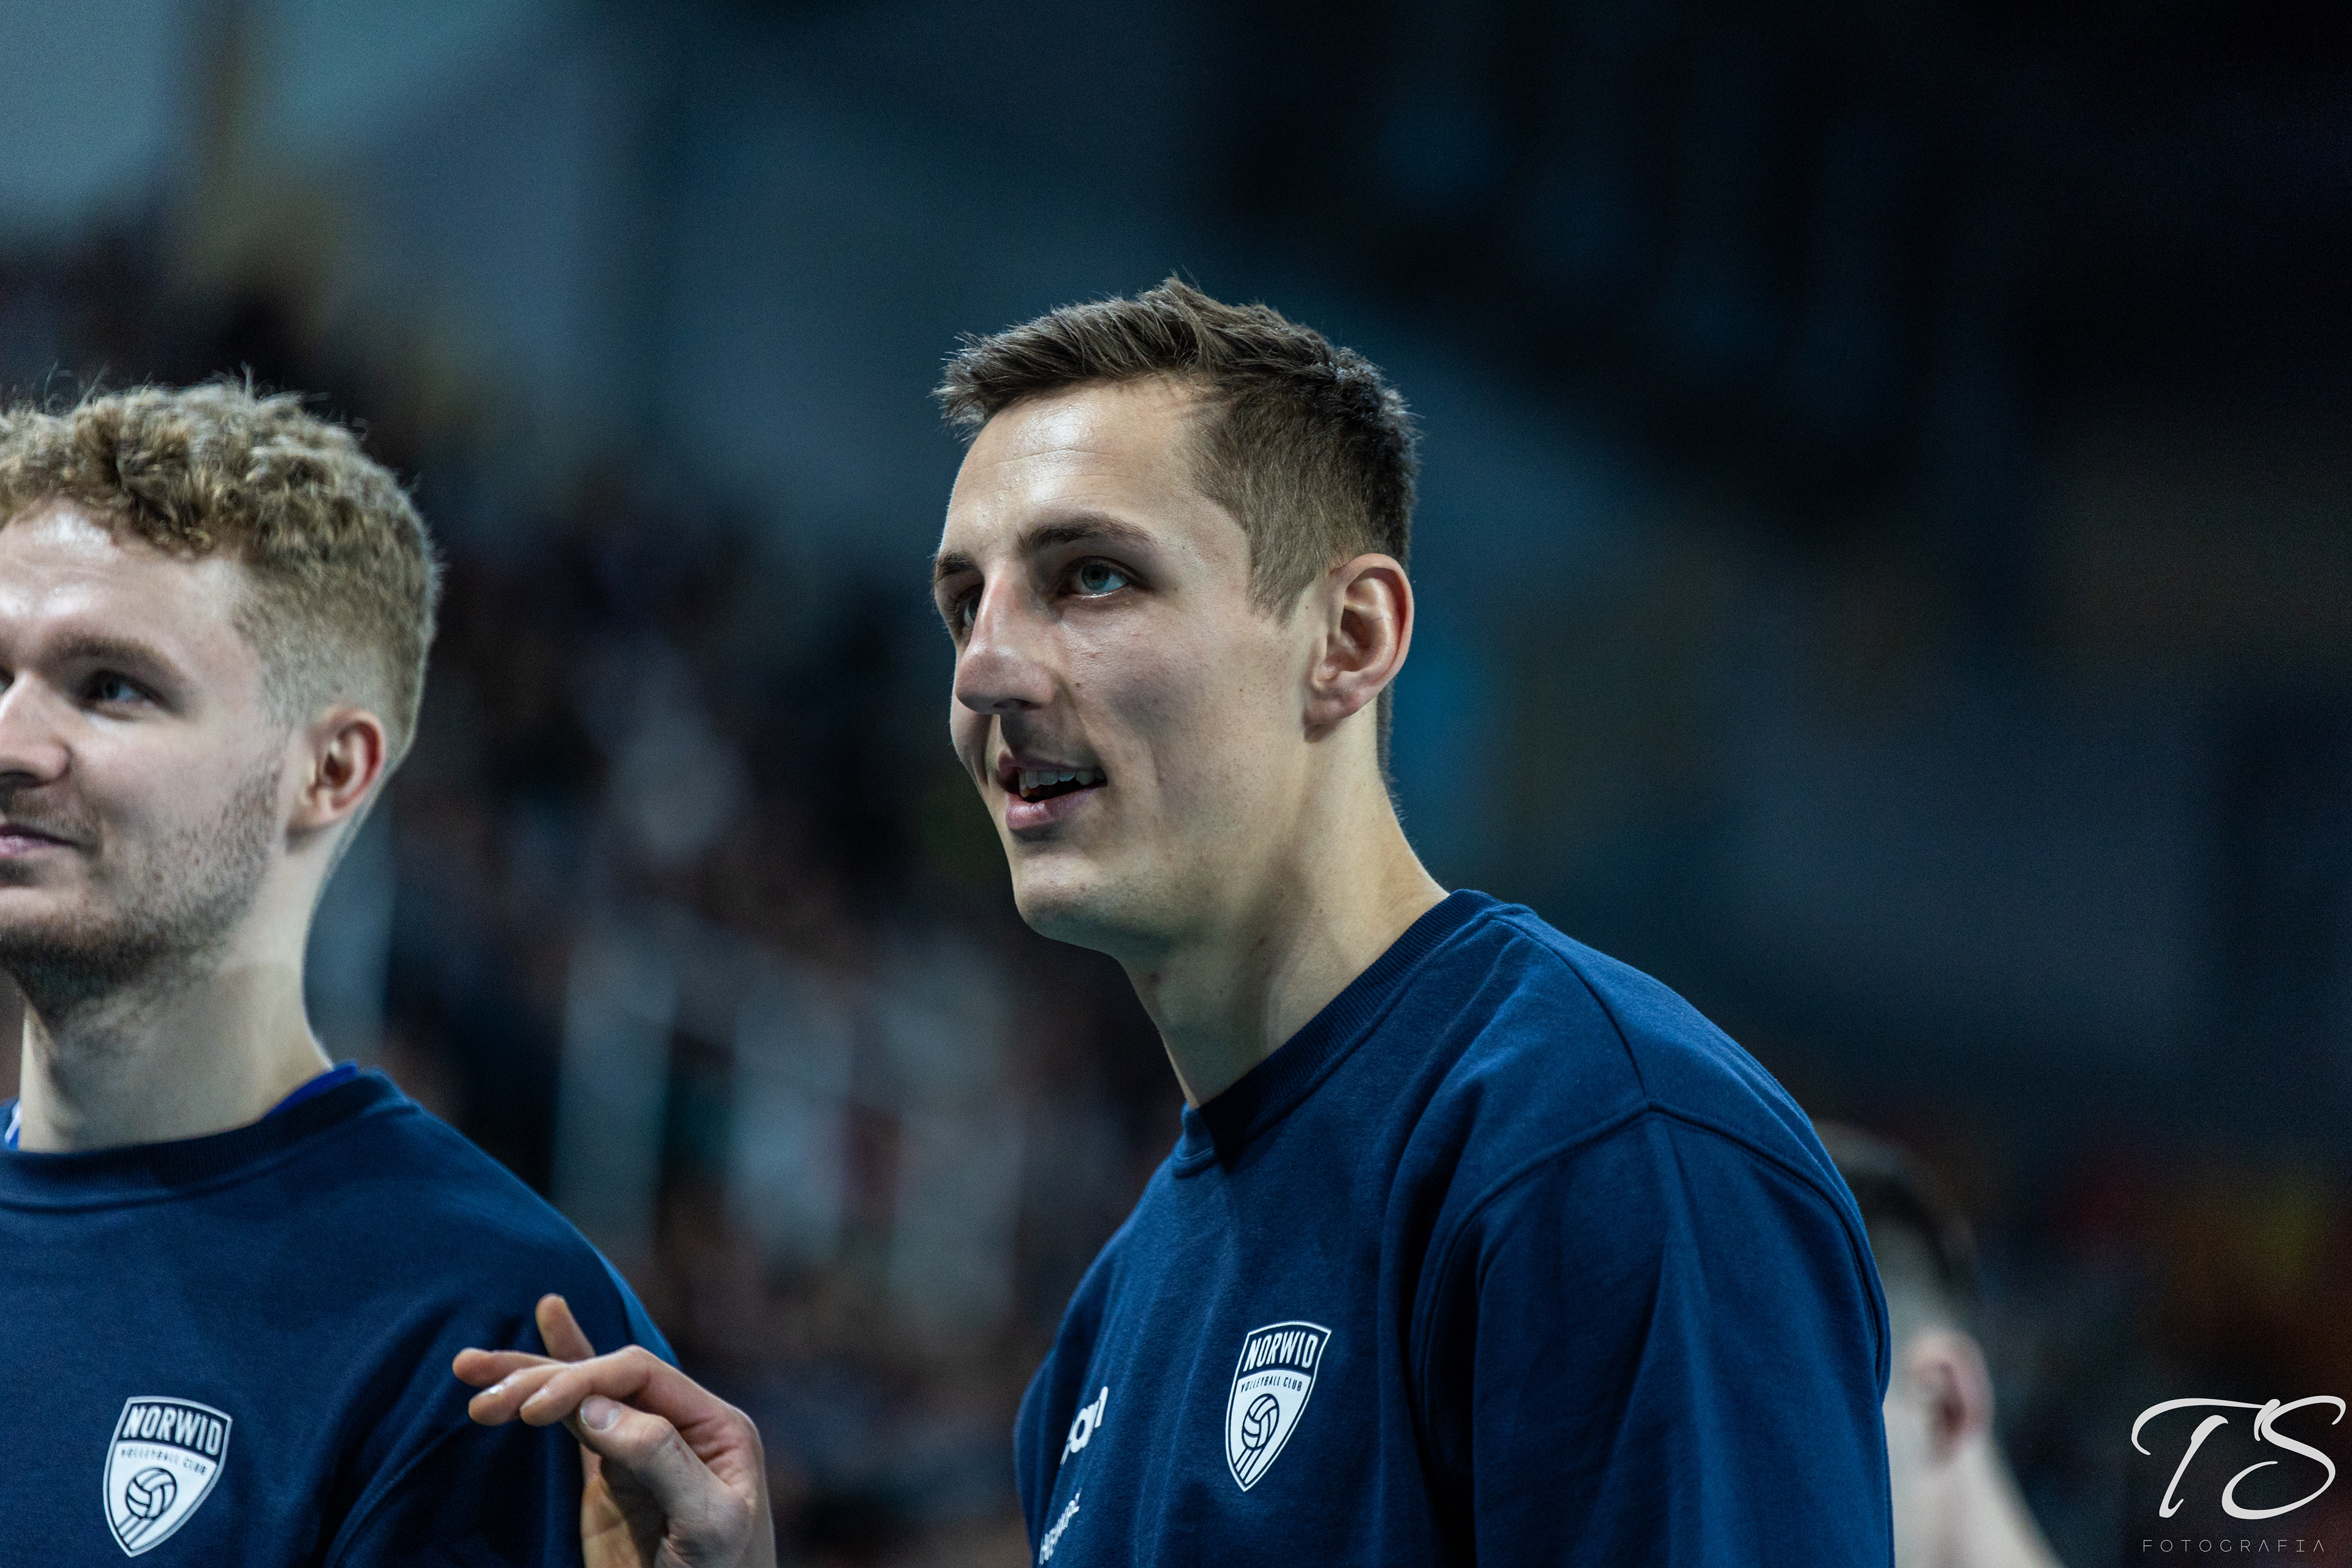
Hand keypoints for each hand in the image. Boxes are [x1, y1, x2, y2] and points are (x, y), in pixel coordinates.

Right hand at [455, 1295, 775, 1567]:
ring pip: (578, 1396)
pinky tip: (523, 1356)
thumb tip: (595, 1407)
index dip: (584, 1378)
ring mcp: (639, 1449)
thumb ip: (661, 1458)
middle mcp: (676, 1424)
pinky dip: (541, 1394)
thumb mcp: (708, 1521)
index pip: (640, 1375)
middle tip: (484, 1395)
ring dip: (524, 1379)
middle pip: (602, 1378)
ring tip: (469, 1367)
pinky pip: (572, 1424)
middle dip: (540, 1378)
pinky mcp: (610, 1479)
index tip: (534, 1409)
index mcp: (713, 1424)